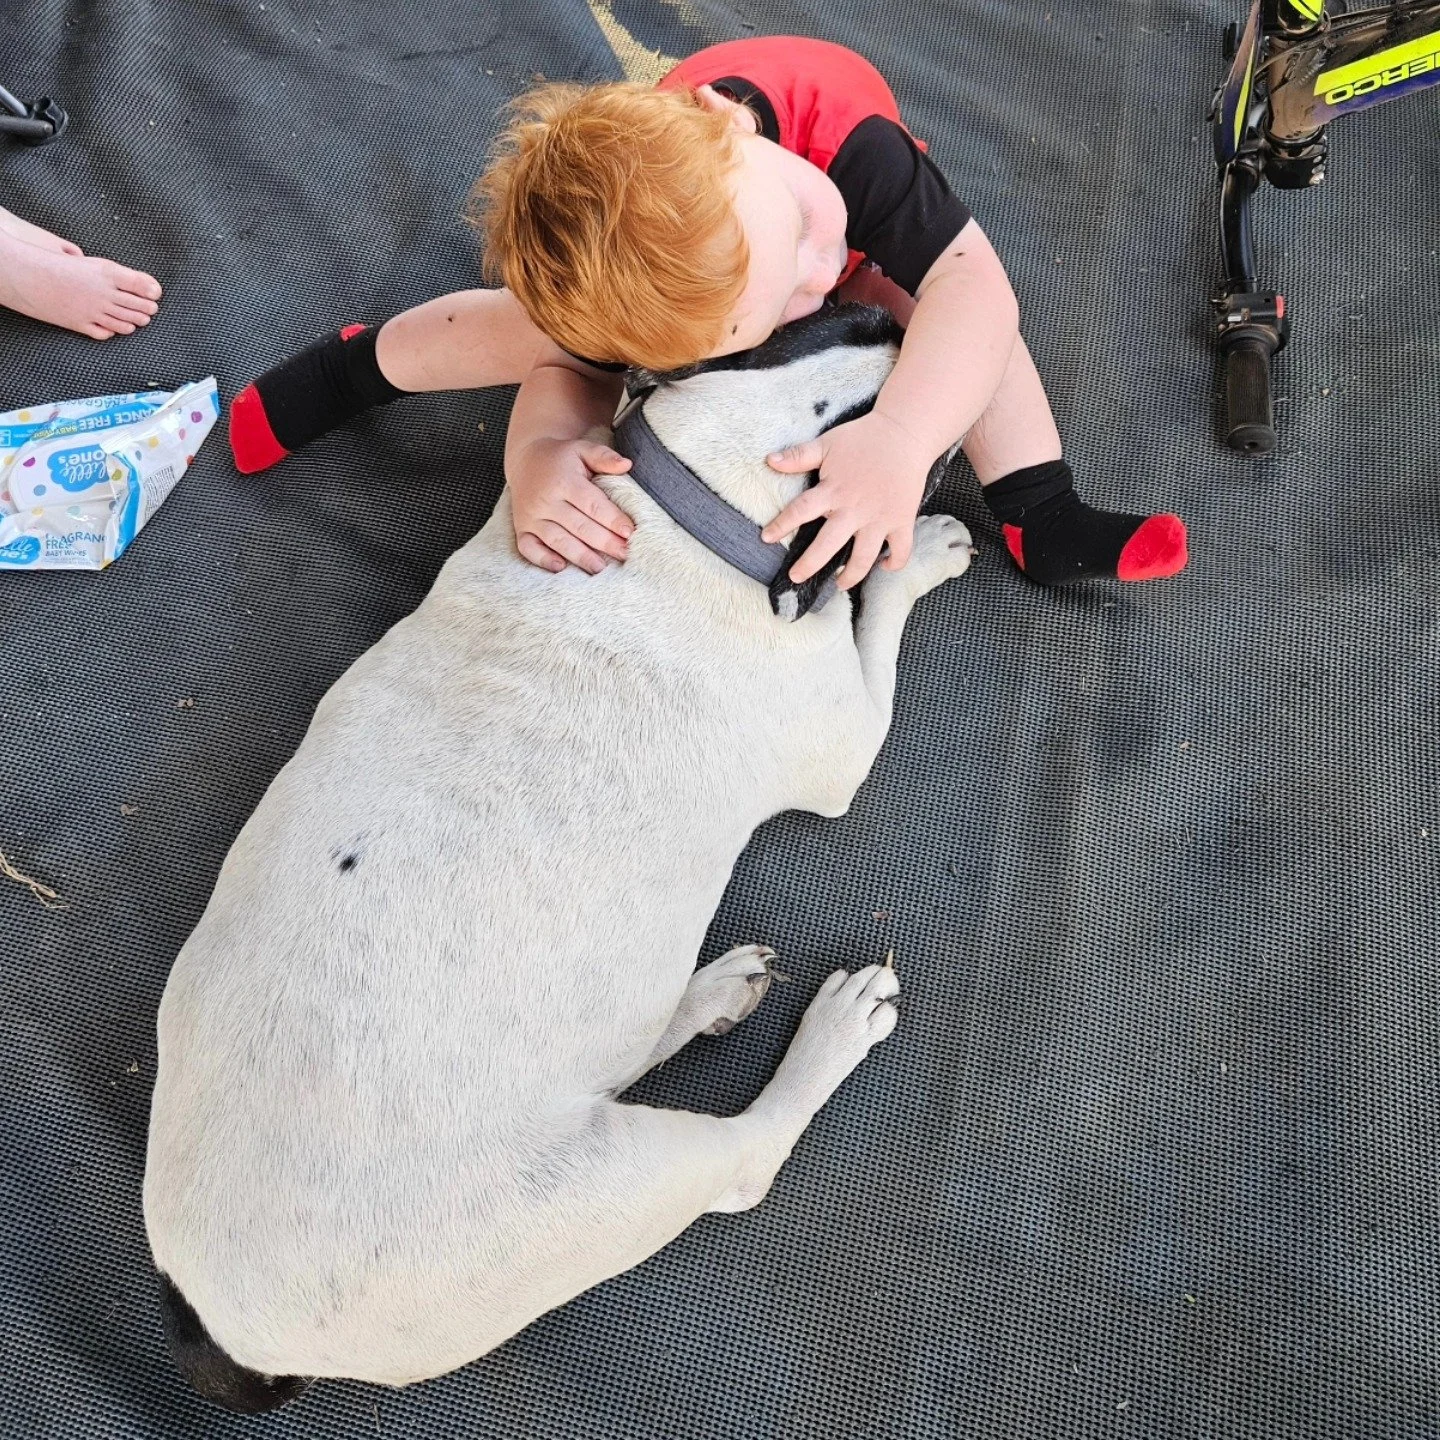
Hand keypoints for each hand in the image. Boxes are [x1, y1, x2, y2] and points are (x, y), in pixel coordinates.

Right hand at [508, 435, 634, 574]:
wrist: (525, 460)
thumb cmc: (561, 459)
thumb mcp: (582, 450)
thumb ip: (604, 457)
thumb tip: (627, 464)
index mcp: (563, 480)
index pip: (592, 504)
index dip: (612, 519)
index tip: (630, 533)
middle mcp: (545, 500)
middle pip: (578, 526)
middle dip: (604, 542)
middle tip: (624, 554)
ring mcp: (531, 516)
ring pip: (557, 540)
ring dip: (579, 556)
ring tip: (600, 568)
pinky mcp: (521, 529)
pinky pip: (528, 548)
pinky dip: (542, 559)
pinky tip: (560, 568)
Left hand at [760, 410, 932, 587]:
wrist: (906, 431)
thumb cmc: (864, 437)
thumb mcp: (827, 443)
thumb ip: (799, 455)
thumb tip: (769, 460)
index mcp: (834, 490)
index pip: (801, 510)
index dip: (782, 525)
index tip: (767, 538)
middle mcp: (855, 509)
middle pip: (828, 544)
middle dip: (810, 564)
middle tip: (795, 577)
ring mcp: (880, 518)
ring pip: (863, 557)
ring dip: (851, 575)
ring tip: (840, 585)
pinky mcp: (902, 520)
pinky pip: (900, 550)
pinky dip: (894, 563)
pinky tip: (884, 567)